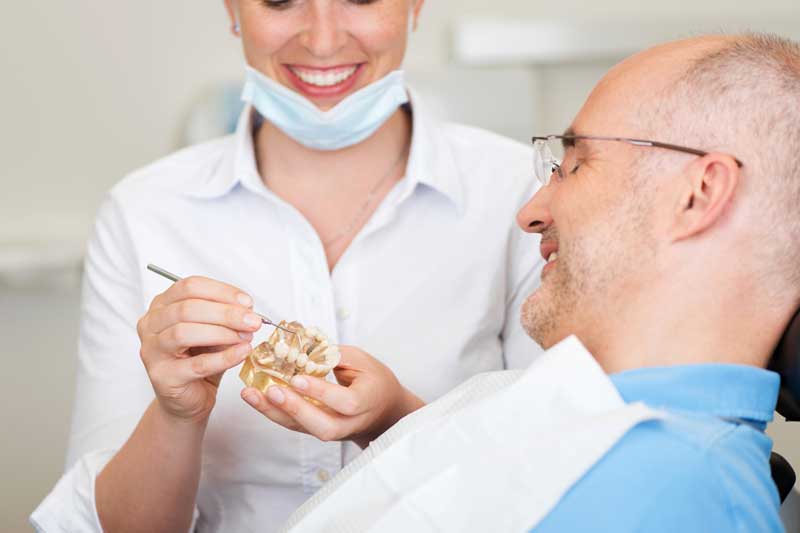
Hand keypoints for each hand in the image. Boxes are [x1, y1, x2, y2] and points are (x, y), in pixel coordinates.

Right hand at [137, 276, 261, 422]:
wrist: (190, 396)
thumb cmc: (199, 358)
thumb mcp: (214, 330)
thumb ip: (226, 317)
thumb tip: (247, 310)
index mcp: (162, 305)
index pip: (189, 287)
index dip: (221, 291)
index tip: (247, 302)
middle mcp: (151, 325)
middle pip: (187, 308)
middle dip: (226, 313)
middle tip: (252, 321)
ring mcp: (152, 351)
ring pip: (184, 333)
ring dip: (222, 333)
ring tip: (245, 337)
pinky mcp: (163, 377)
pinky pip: (196, 364)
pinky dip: (224, 357)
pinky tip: (242, 352)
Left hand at [241, 346, 424, 447]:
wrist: (383, 411)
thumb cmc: (373, 380)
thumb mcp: (362, 360)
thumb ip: (334, 356)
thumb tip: (304, 348)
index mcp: (366, 401)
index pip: (344, 402)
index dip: (321, 392)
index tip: (298, 378)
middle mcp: (349, 423)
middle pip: (322, 426)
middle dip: (294, 409)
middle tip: (271, 390)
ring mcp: (333, 431)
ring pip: (303, 429)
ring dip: (274, 412)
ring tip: (250, 394)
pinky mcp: (317, 430)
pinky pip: (294, 424)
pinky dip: (273, 411)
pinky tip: (254, 397)